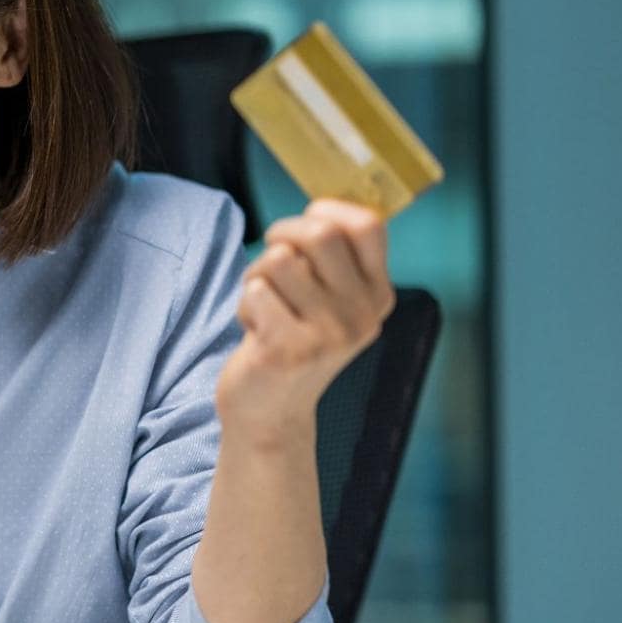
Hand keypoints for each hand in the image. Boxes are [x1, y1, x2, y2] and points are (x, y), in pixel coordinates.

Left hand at [216, 199, 394, 443]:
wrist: (272, 414)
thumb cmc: (292, 340)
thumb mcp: (329, 302)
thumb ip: (333, 260)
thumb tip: (320, 208)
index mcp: (377, 295)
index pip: (368, 225)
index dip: (328, 210)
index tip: (307, 221)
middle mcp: (361, 315)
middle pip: (320, 234)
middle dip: (281, 233)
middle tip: (270, 254)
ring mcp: (328, 334)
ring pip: (279, 261)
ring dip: (257, 274)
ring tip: (263, 304)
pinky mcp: (289, 349)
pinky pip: (254, 291)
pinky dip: (244, 303)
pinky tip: (254, 330)